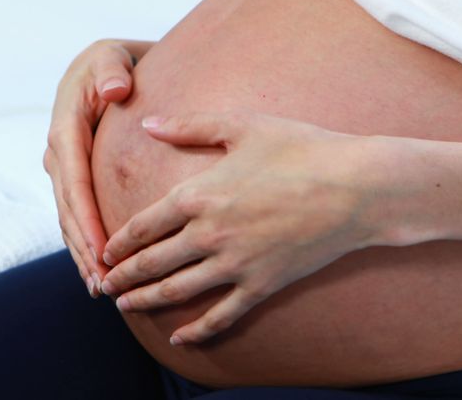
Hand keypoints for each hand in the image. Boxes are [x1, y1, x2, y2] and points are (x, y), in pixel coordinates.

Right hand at [44, 39, 152, 296]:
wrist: (107, 65)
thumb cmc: (114, 62)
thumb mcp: (111, 56)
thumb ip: (112, 69)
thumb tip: (115, 90)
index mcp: (64, 128)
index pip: (75, 182)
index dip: (87, 219)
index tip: (105, 251)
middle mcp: (57, 153)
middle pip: (68, 210)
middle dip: (85, 248)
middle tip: (105, 284)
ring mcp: (62, 168)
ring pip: (68, 219)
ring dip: (82, 255)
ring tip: (102, 289)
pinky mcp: (72, 177)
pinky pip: (75, 216)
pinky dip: (84, 244)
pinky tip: (97, 271)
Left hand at [100, 110, 384, 344]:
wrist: (358, 187)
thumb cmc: (301, 149)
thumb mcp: (241, 127)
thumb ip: (190, 126)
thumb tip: (147, 123)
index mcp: (199, 195)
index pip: (143, 226)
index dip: (118, 243)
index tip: (104, 251)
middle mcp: (209, 234)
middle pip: (152, 263)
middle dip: (123, 277)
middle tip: (104, 285)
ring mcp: (236, 264)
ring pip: (178, 291)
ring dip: (146, 301)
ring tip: (125, 307)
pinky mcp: (262, 284)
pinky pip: (222, 315)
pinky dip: (197, 330)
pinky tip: (179, 337)